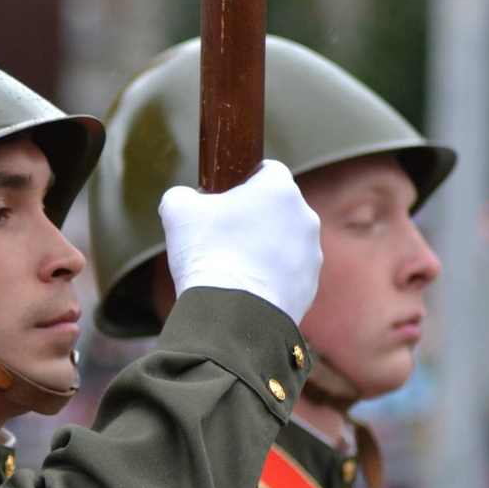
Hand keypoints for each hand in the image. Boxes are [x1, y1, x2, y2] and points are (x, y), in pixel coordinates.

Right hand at [159, 160, 321, 322]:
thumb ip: (182, 194)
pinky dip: (268, 278)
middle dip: (252, 218)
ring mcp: (311, 255)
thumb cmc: (208, 254)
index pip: (267, 170)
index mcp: (280, 190)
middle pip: (276, 209)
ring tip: (231, 267)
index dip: (241, 181)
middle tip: (222, 236)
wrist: (231, 316)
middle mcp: (305, 218)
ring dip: (262, 249)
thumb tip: (184, 199)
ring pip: (283, 242)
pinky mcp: (309, 287)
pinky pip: (286, 274)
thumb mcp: (177, 211)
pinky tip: (244, 290)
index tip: (223, 199)